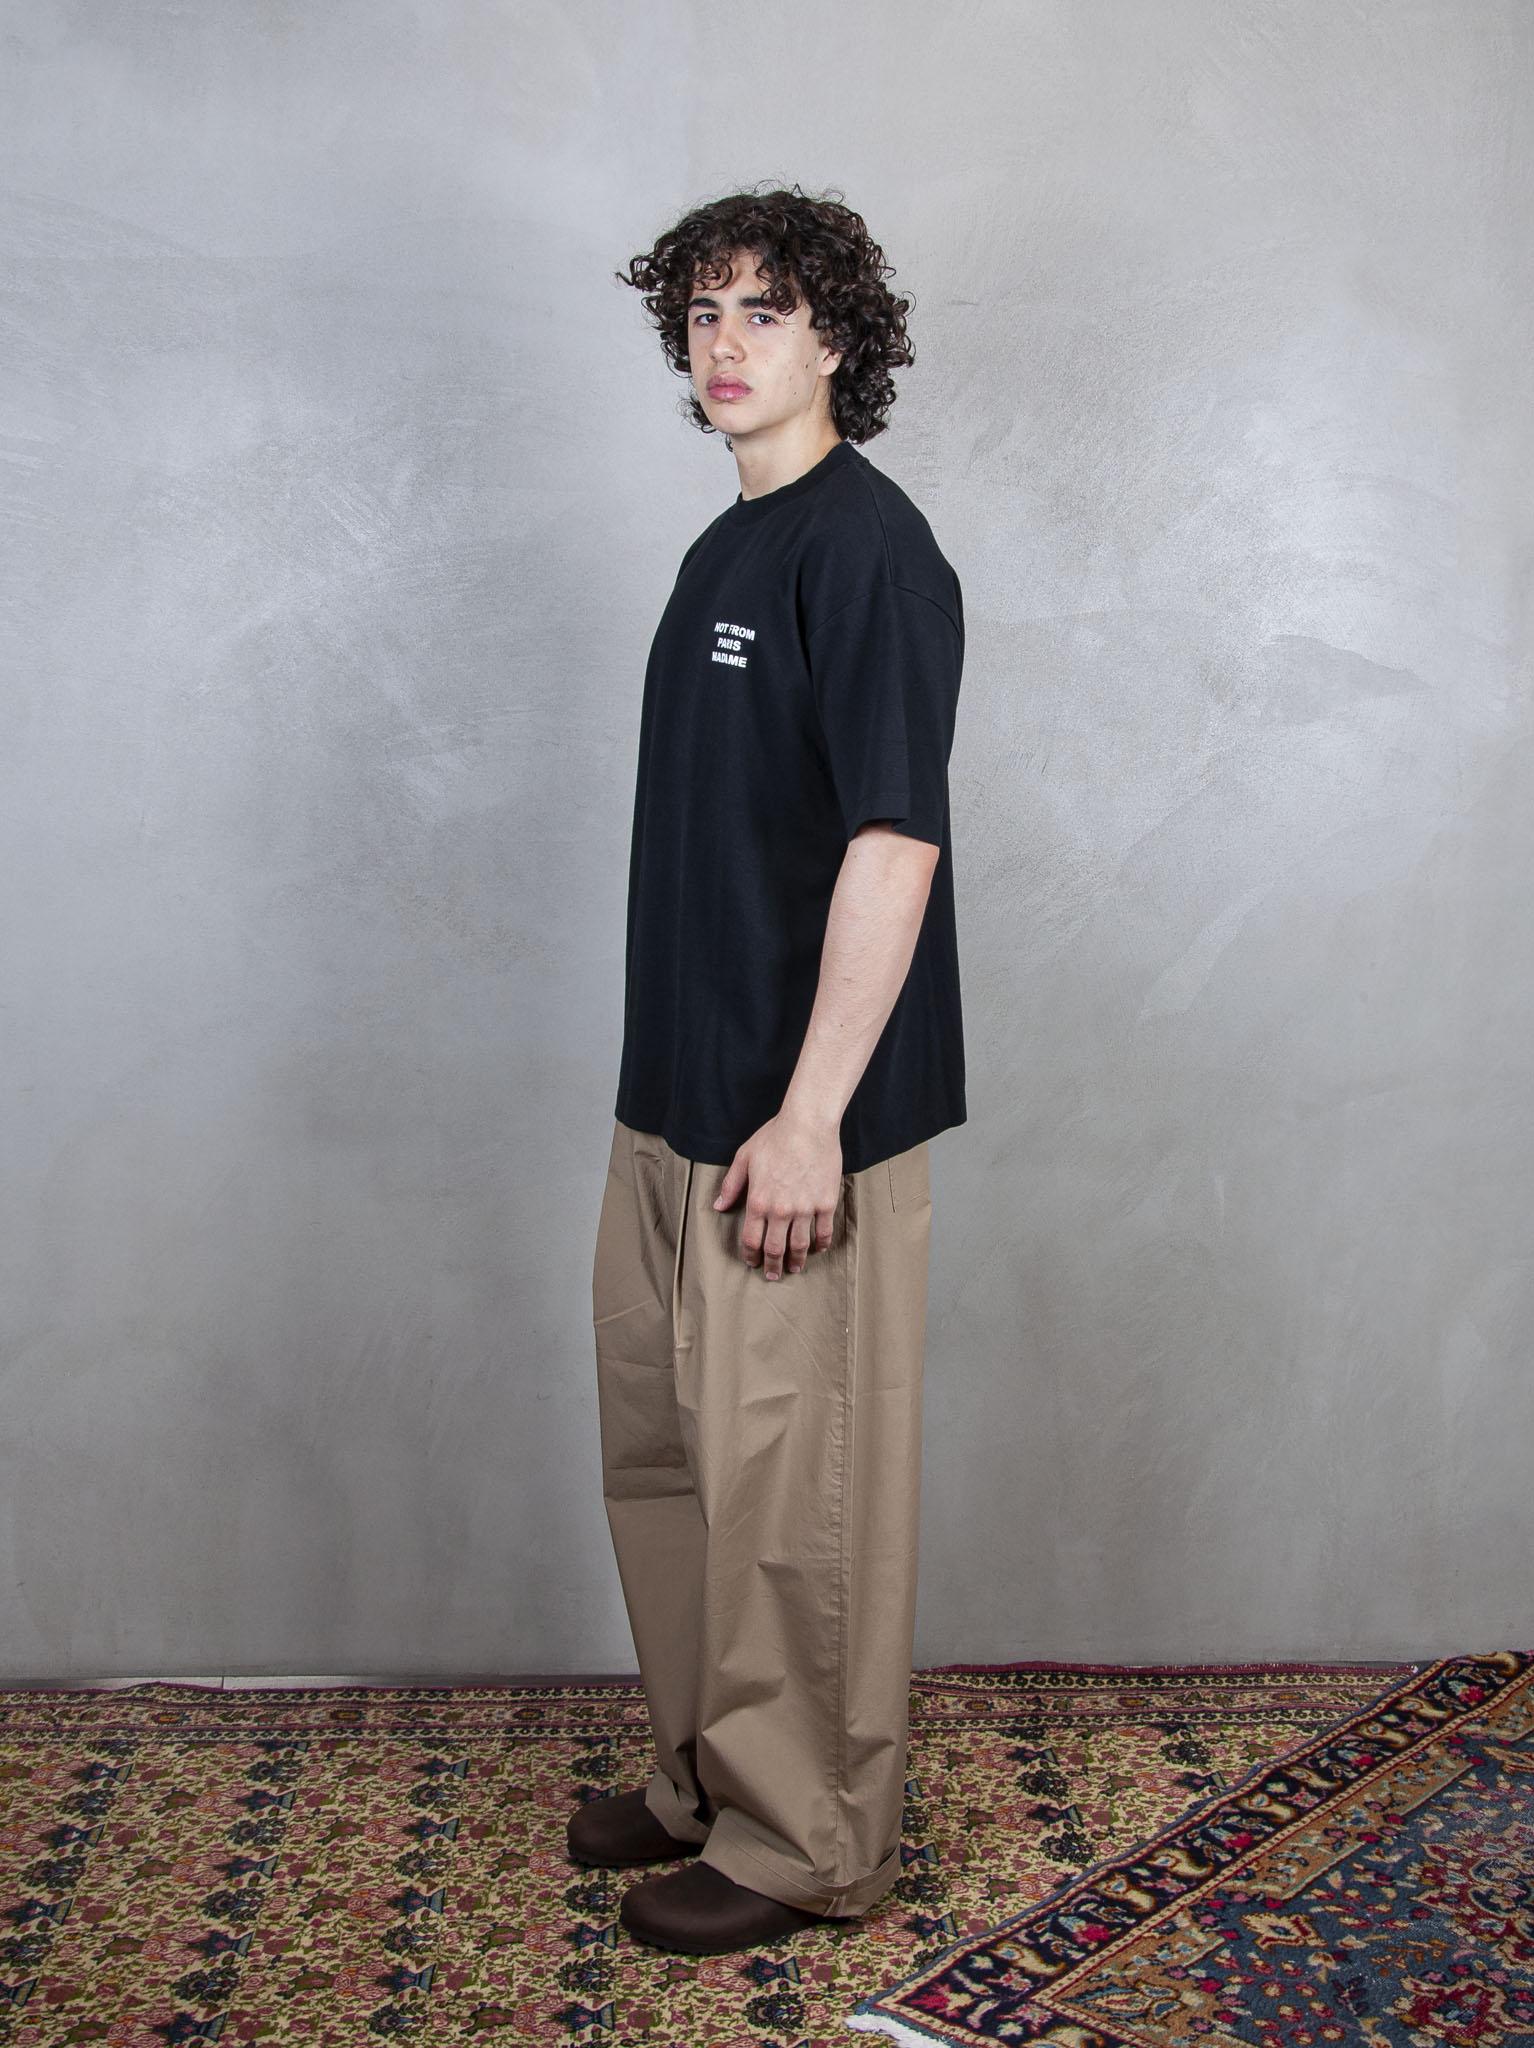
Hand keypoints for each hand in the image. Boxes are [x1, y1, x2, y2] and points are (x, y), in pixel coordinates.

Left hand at [712, 1109, 842, 1278]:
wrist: (808, 1125)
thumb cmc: (774, 1137)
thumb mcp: (744, 1158)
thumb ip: (731, 1185)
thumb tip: (719, 1206)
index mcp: (758, 1201)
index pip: (751, 1239)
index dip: (750, 1255)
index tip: (752, 1262)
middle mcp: (781, 1210)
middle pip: (775, 1249)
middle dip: (772, 1266)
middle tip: (773, 1275)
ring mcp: (805, 1209)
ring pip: (799, 1246)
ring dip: (796, 1261)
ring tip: (794, 1268)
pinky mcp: (826, 1203)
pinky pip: (823, 1232)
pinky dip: (820, 1245)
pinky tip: (817, 1249)